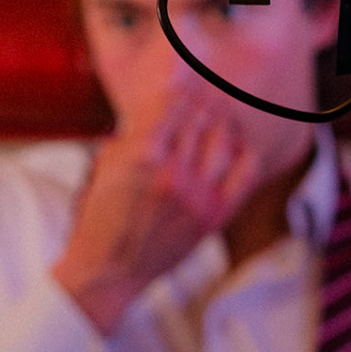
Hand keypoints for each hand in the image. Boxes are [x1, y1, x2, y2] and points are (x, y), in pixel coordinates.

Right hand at [51, 97, 263, 334]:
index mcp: (142, 156)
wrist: (109, 270)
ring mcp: (196, 195)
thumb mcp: (107, 167)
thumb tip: (159, 102)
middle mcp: (172, 173)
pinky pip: (245, 174)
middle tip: (210, 93)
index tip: (187, 81)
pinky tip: (242, 146)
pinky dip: (247, 154)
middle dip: (205, 102)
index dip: (183, 89)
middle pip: (201, 119)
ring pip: (223, 141)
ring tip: (222, 117)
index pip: (174, 105)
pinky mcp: (214, 215)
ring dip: (224, 123)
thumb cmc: (103, 216)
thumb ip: (132, 134)